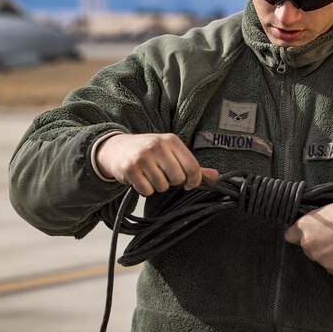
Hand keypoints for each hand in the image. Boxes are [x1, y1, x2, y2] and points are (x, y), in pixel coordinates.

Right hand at [95, 133, 218, 195]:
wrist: (117, 148)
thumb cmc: (150, 152)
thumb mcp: (172, 152)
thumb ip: (193, 165)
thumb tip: (215, 176)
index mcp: (171, 140)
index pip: (192, 167)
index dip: (194, 181)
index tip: (188, 183)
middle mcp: (157, 146)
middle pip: (178, 179)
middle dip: (172, 182)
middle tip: (163, 174)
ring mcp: (142, 157)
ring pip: (162, 186)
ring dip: (157, 186)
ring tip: (150, 175)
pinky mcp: (130, 169)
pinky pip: (147, 191)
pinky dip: (145, 189)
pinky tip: (140, 179)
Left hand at [284, 198, 332, 275]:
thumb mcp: (325, 210)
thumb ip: (314, 222)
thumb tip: (312, 228)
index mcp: (304, 226)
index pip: (290, 236)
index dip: (298, 236)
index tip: (306, 236)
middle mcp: (308, 242)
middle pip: (307, 249)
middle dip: (317, 246)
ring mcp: (320, 256)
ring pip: (320, 259)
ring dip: (329, 255)